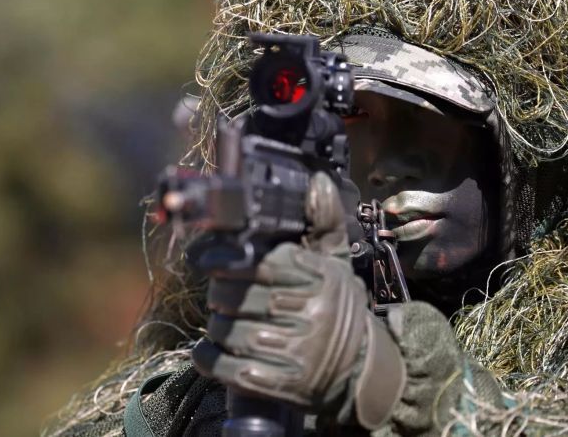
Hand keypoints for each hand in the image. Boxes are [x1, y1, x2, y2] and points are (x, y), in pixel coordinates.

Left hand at [193, 172, 405, 428]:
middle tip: (220, 293)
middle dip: (219, 294)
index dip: (226, 260)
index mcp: (320, 279)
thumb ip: (323, 222)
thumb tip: (318, 183)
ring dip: (215, 326)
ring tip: (222, 320)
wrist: (360, 368)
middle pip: (238, 297)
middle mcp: (310, 315)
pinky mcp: (282, 385)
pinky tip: (209, 350)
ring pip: (229, 332)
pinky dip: (210, 357)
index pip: (261, 263)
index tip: (207, 258)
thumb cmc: (336, 307)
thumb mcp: (335, 263)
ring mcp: (296, 353)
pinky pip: (229, 368)